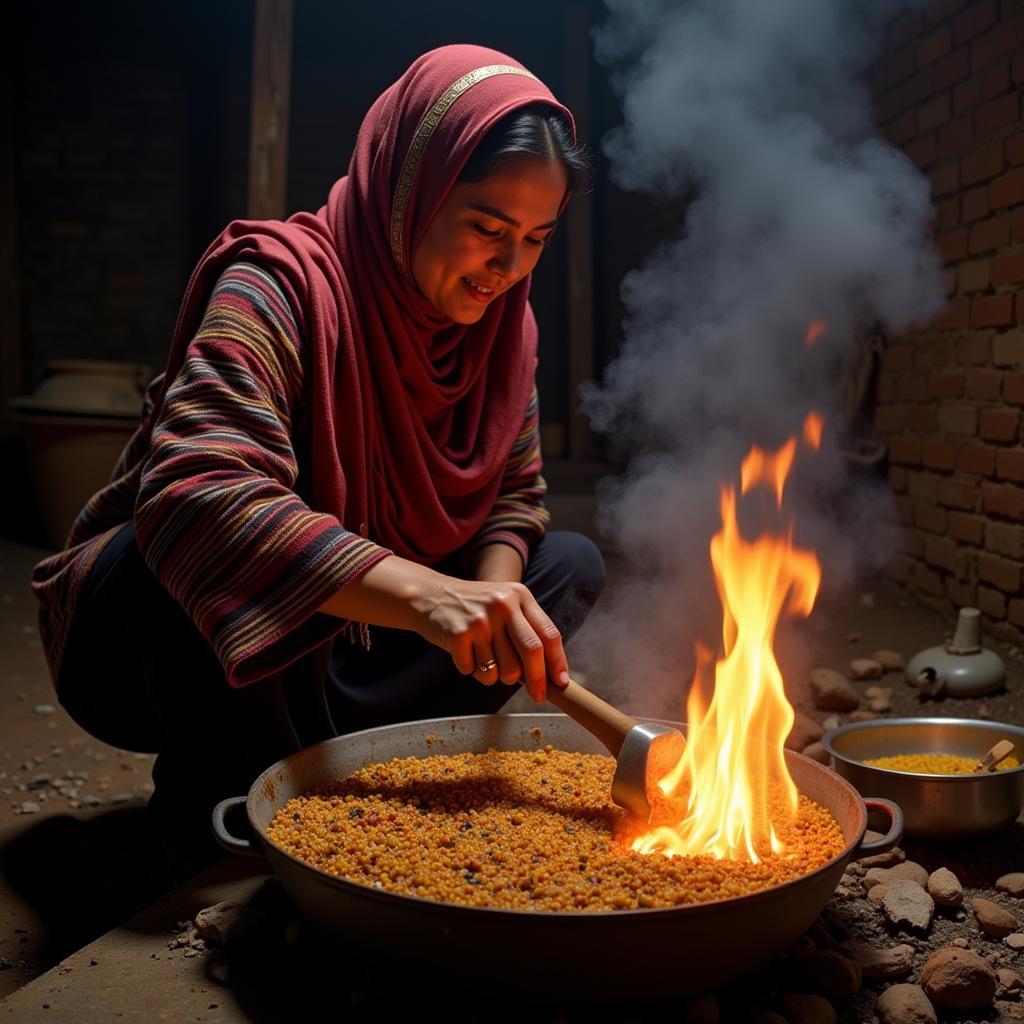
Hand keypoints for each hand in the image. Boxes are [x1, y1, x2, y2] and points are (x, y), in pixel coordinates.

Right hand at [410, 576, 568, 702]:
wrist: (429, 596)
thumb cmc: (473, 608)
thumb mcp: (504, 605)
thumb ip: (526, 631)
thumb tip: (550, 674)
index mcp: (519, 596)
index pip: (549, 634)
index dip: (557, 662)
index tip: (560, 683)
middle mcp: (502, 604)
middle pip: (531, 652)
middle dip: (537, 680)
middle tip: (537, 696)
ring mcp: (480, 619)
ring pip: (503, 670)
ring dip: (497, 676)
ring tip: (485, 658)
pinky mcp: (459, 634)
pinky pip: (477, 672)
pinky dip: (472, 671)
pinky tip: (465, 653)